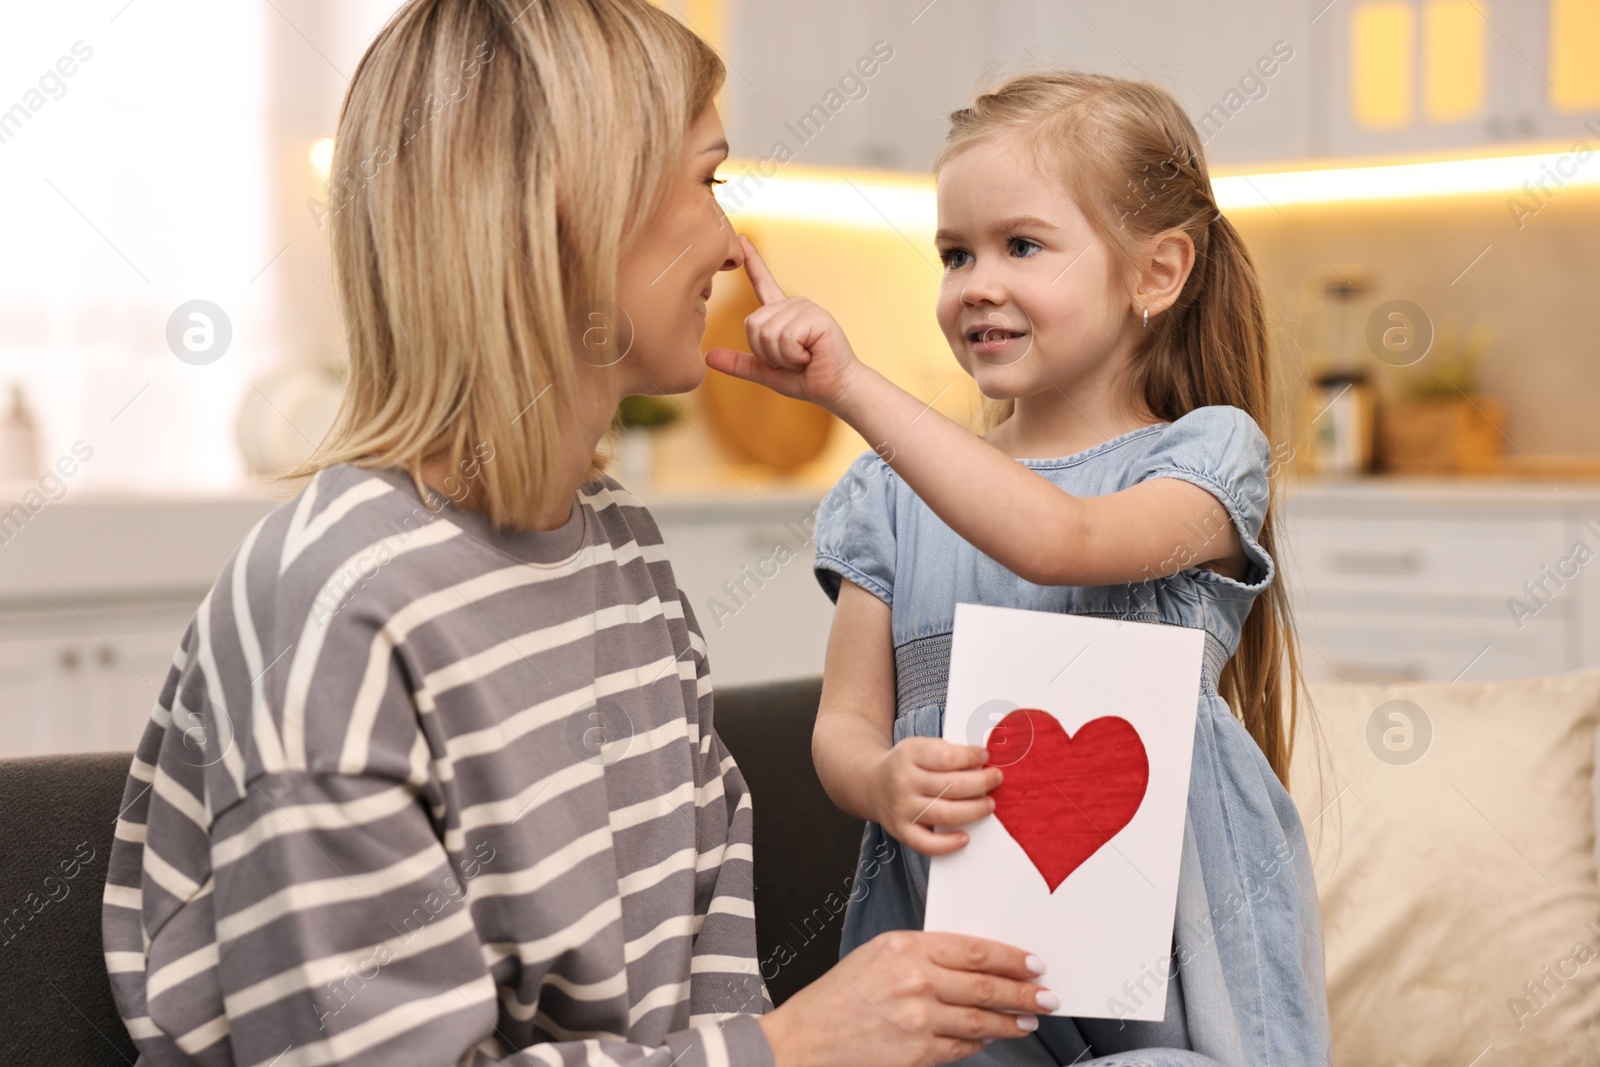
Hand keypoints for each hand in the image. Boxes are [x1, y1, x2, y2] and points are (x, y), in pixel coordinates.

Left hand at [704, 234, 861, 410]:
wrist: (835, 388)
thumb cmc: (806, 378)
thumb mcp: (766, 371)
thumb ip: (739, 363)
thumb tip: (709, 358)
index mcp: (781, 313)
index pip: (762, 282)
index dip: (751, 261)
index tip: (741, 239)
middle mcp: (792, 304)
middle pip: (753, 324)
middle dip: (767, 352)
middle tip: (792, 358)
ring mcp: (805, 307)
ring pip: (767, 332)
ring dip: (782, 356)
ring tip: (803, 357)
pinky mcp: (816, 316)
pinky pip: (785, 337)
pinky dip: (793, 355)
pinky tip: (811, 355)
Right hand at [758, 930, 1053, 1066]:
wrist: (803, 1041)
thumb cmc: (837, 998)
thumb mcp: (877, 955)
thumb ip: (922, 954)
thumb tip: (971, 963)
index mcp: (905, 947)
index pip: (974, 950)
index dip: (1011, 958)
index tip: (1033, 963)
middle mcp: (915, 980)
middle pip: (986, 985)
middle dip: (1024, 991)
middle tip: (1047, 995)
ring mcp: (918, 1020)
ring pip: (981, 1019)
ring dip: (1011, 1021)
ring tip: (1029, 1018)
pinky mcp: (918, 1053)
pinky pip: (962, 1046)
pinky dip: (981, 1041)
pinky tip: (991, 1037)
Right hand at [870, 737, 1001, 854]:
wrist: (870, 784)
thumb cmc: (905, 765)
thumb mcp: (918, 746)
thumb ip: (945, 750)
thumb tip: (982, 760)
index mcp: (908, 754)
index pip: (946, 756)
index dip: (971, 757)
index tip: (986, 756)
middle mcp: (903, 782)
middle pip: (951, 786)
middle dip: (981, 782)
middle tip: (996, 779)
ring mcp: (902, 808)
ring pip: (946, 814)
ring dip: (975, 810)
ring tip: (989, 804)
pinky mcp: (901, 830)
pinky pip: (927, 844)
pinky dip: (948, 844)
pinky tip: (965, 837)